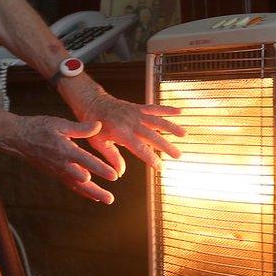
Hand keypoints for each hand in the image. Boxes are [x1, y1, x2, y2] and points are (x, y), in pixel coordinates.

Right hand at [0, 115, 119, 203]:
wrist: (19, 138)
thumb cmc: (39, 127)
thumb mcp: (60, 123)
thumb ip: (81, 128)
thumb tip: (98, 126)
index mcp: (65, 150)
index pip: (86, 161)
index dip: (100, 169)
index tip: (114, 176)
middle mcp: (62, 164)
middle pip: (82, 180)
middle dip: (97, 190)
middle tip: (110, 199)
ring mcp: (58, 171)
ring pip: (77, 186)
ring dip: (92, 194)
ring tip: (106, 200)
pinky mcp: (55, 174)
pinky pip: (70, 185)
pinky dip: (82, 191)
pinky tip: (93, 196)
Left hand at [66, 86, 184, 175]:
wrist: (92, 103)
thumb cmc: (94, 126)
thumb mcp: (98, 144)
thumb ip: (111, 157)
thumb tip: (120, 173)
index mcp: (120, 133)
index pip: (139, 148)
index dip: (150, 158)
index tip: (160, 167)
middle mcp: (131, 122)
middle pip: (152, 136)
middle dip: (166, 146)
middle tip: (178, 155)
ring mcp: (135, 114)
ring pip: (157, 121)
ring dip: (171, 127)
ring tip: (184, 134)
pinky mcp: (138, 108)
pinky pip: (154, 108)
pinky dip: (167, 109)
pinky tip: (181, 111)